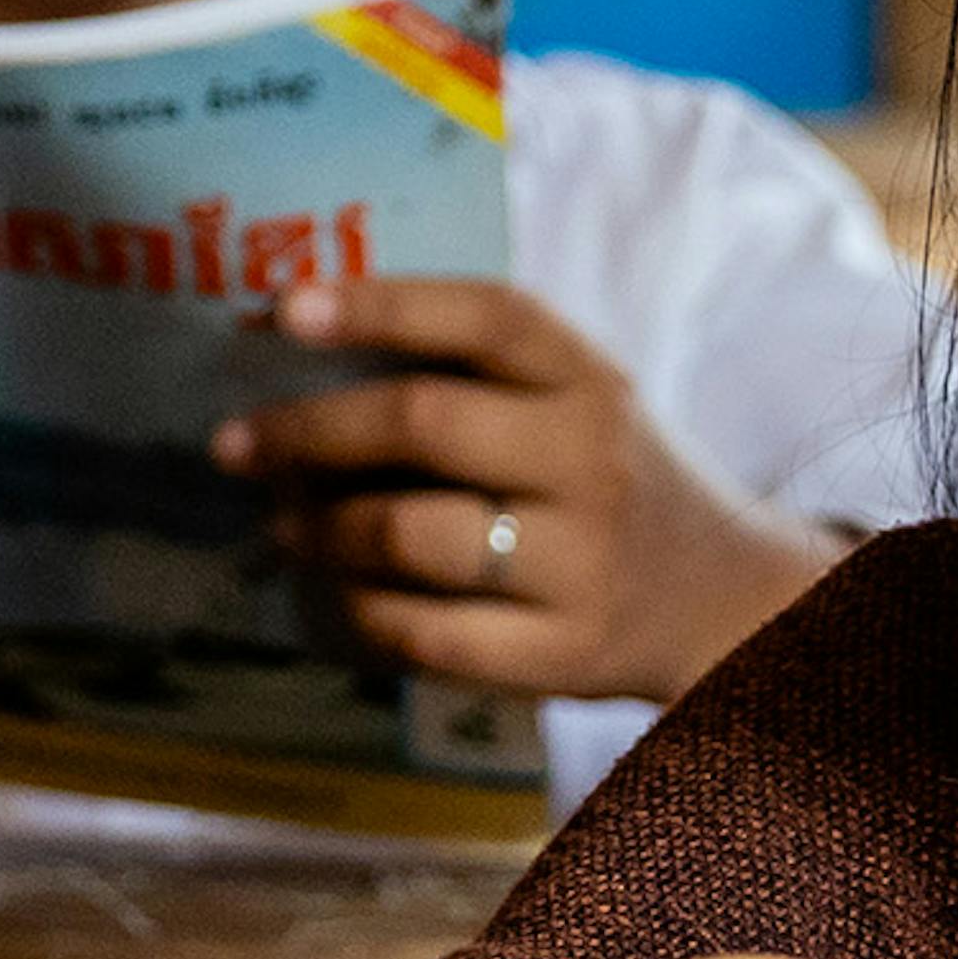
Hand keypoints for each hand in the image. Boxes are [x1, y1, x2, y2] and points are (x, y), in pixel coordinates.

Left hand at [219, 275, 842, 703]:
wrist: (722, 599)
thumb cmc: (610, 481)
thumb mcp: (578, 402)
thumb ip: (478, 373)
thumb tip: (304, 342)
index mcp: (589, 380)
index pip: (487, 318)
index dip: (383, 304)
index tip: (285, 307)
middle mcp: (591, 461)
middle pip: (426, 425)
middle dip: (309, 431)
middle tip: (234, 442)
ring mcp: (583, 562)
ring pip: (414, 535)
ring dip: (323, 529)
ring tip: (282, 525)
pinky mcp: (565, 653)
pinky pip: (428, 633)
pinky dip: (362, 612)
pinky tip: (336, 594)